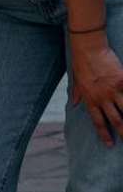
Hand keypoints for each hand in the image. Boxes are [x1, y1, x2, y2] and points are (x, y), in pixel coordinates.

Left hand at [68, 31, 122, 146]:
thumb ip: (77, 93)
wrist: (88, 47)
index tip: (109, 144)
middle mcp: (102, 98)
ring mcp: (113, 90)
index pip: (98, 121)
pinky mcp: (122, 80)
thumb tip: (74, 103)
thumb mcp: (76, 80)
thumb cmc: (82, 63)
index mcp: (90, 99)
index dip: (104, 134)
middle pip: (116, 120)